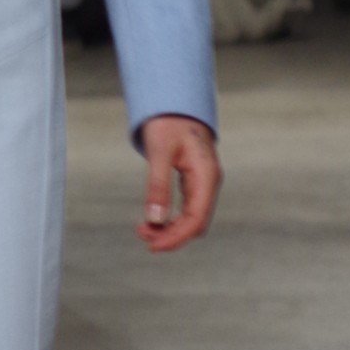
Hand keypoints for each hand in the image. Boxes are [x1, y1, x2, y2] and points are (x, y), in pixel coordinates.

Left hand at [138, 115, 220, 251]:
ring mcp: (203, 183)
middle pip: (195, 223)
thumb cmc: (168, 122)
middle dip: (170, 235)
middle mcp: (208, 182)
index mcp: (206, 175)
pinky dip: (171, 218)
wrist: (175, 103)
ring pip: (191, 218)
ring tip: (143, 229)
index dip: (175, 237)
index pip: (196, 219)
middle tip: (141, 235)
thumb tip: (154, 219)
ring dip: (169, 228)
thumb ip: (158, 185)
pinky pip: (186, 208)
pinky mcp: (194, 182)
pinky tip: (153, 219)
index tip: (152, 245)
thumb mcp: (159, 152)